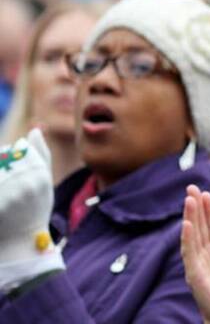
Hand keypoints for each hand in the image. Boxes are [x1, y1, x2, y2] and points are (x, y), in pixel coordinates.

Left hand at [0, 129, 55, 264]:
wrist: (22, 241)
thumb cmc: (35, 208)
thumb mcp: (45, 181)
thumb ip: (41, 154)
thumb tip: (34, 130)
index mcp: (39, 175)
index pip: (18, 151)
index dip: (10, 153)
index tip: (8, 158)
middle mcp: (25, 183)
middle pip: (3, 160)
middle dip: (2, 163)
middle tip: (6, 173)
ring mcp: (9, 196)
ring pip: (0, 172)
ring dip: (1, 173)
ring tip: (6, 182)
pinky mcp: (0, 207)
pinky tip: (4, 189)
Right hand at [181, 185, 209, 323]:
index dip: (207, 211)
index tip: (204, 193)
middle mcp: (204, 258)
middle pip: (199, 227)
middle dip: (195, 207)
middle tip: (190, 186)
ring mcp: (197, 266)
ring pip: (193, 236)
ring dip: (190, 217)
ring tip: (189, 198)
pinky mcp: (194, 276)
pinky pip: (190, 253)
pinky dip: (187, 238)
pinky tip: (186, 223)